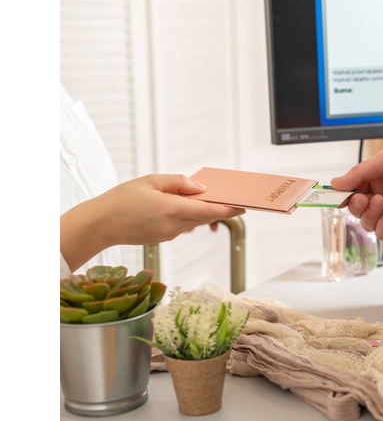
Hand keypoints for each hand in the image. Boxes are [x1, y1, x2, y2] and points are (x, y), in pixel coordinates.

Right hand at [61, 174, 244, 270]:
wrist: (100, 225)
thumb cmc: (122, 199)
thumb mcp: (150, 181)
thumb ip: (178, 183)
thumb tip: (200, 189)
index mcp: (171, 209)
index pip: (208, 211)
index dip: (228, 209)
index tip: (243, 206)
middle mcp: (173, 226)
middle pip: (204, 217)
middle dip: (219, 209)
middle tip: (233, 200)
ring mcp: (169, 235)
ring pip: (193, 221)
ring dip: (200, 211)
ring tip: (205, 197)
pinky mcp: (163, 238)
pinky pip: (181, 225)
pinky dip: (186, 215)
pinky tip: (182, 205)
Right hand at [331, 143, 382, 239]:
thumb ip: (359, 173)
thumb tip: (337, 183)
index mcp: (375, 179)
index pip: (351, 191)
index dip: (341, 195)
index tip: (332, 197)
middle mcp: (381, 196)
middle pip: (356, 210)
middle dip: (356, 205)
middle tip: (364, 198)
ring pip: (367, 223)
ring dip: (371, 214)